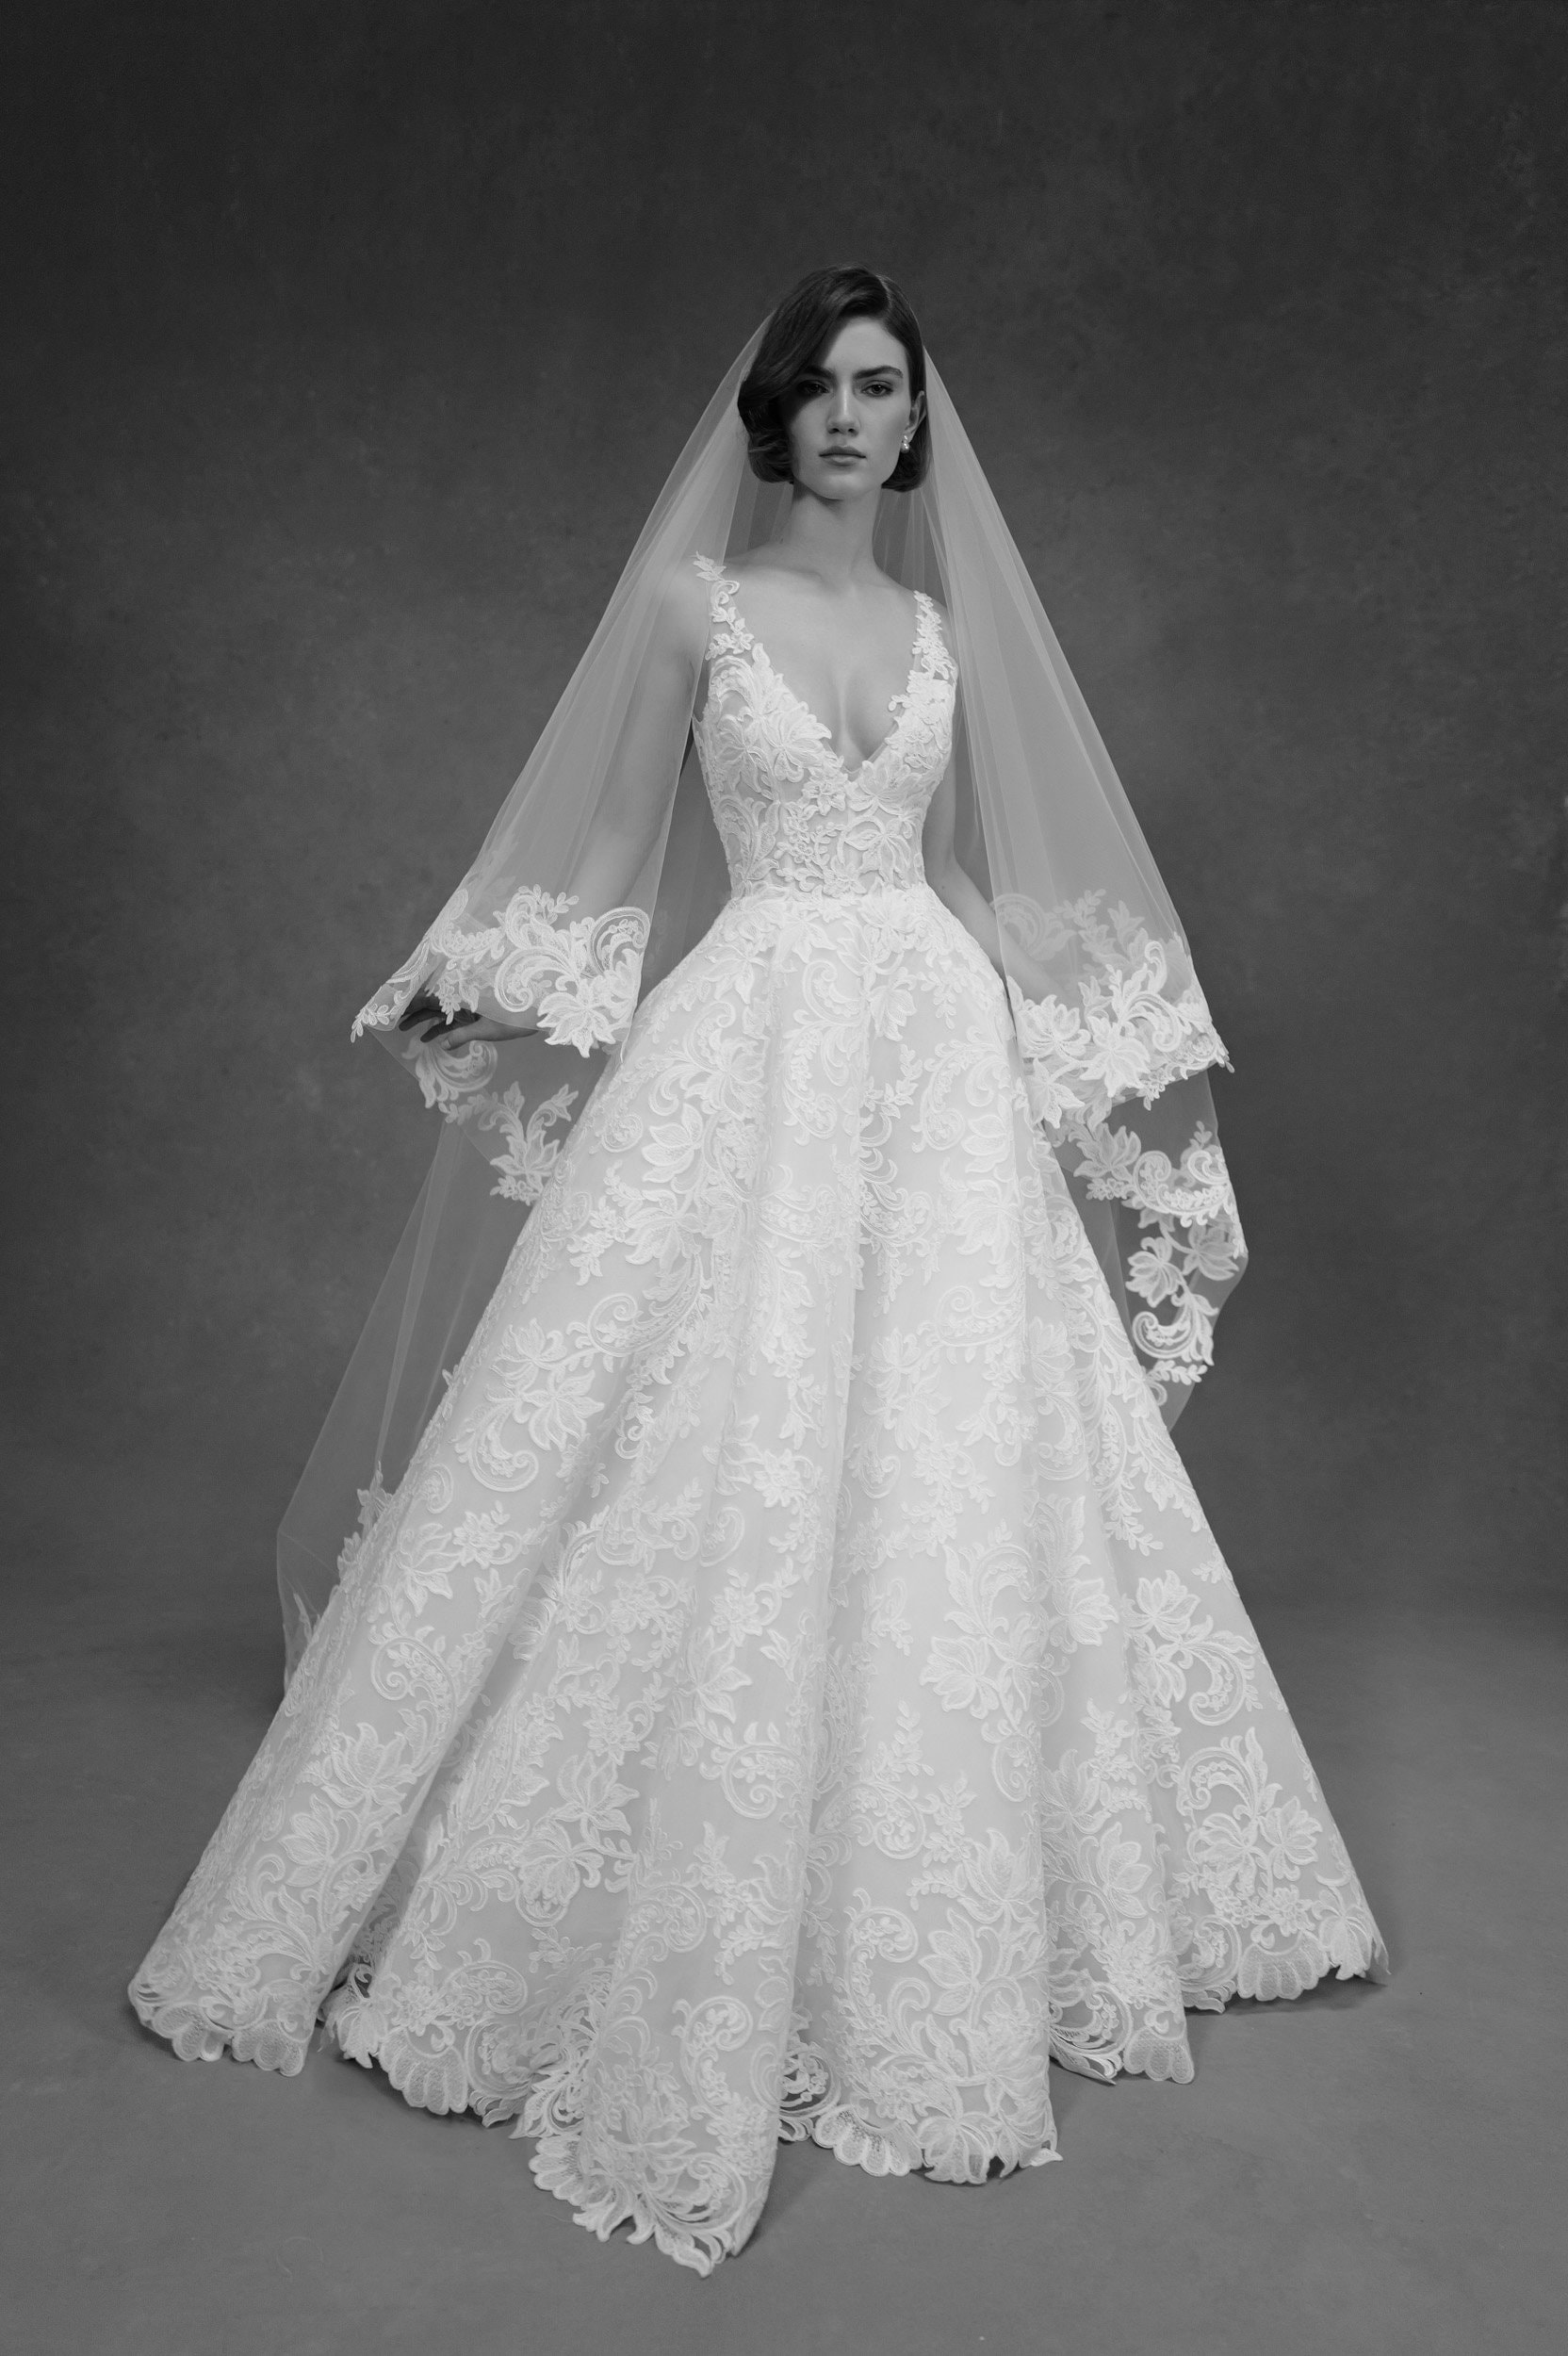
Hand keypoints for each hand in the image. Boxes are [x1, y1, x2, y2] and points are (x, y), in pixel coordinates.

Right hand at [396, 990, 538, 1046]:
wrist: (539, 1014)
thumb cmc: (516, 1019)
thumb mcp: (488, 1029)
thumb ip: (463, 1036)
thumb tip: (441, 1045)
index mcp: (463, 995)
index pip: (431, 995)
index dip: (412, 999)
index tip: (395, 1004)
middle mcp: (463, 998)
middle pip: (431, 1002)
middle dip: (412, 1011)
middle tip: (394, 1020)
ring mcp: (468, 1006)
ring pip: (438, 1012)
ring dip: (422, 1020)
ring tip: (405, 1030)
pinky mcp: (474, 1015)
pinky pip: (451, 1021)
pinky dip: (439, 1029)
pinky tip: (428, 1040)